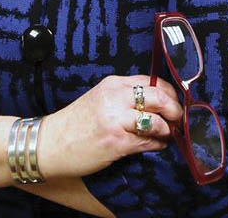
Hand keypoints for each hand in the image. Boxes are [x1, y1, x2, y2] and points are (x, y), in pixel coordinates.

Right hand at [39, 75, 182, 179]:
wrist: (49, 144)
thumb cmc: (77, 124)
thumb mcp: (101, 99)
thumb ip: (126, 96)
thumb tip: (160, 103)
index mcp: (113, 84)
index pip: (153, 82)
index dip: (170, 93)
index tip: (175, 103)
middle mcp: (115, 98)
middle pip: (160, 97)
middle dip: (175, 110)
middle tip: (178, 119)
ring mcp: (116, 120)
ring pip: (157, 121)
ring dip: (168, 130)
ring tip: (167, 135)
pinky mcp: (116, 142)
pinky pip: (148, 142)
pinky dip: (157, 144)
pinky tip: (155, 145)